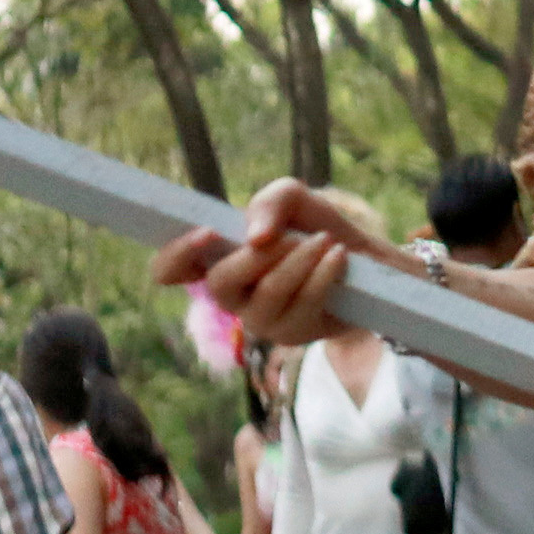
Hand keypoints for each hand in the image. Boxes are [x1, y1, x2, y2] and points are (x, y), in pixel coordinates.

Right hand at [152, 179, 398, 350]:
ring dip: (299, 260)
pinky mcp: (292, 335)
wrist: (364, 262)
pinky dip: (322, 274)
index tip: (207, 234)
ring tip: (325, 240)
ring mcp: (259, 320)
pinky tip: (338, 257)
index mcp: (218, 259)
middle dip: (255, 258)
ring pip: (267, 293)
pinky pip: (302, 305)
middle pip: (219, 285)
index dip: (174, 256)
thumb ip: (271, 202)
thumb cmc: (314, 228)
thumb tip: (255, 237)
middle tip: (287, 236)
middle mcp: (230, 295)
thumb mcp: (293, 199)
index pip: (169, 270)